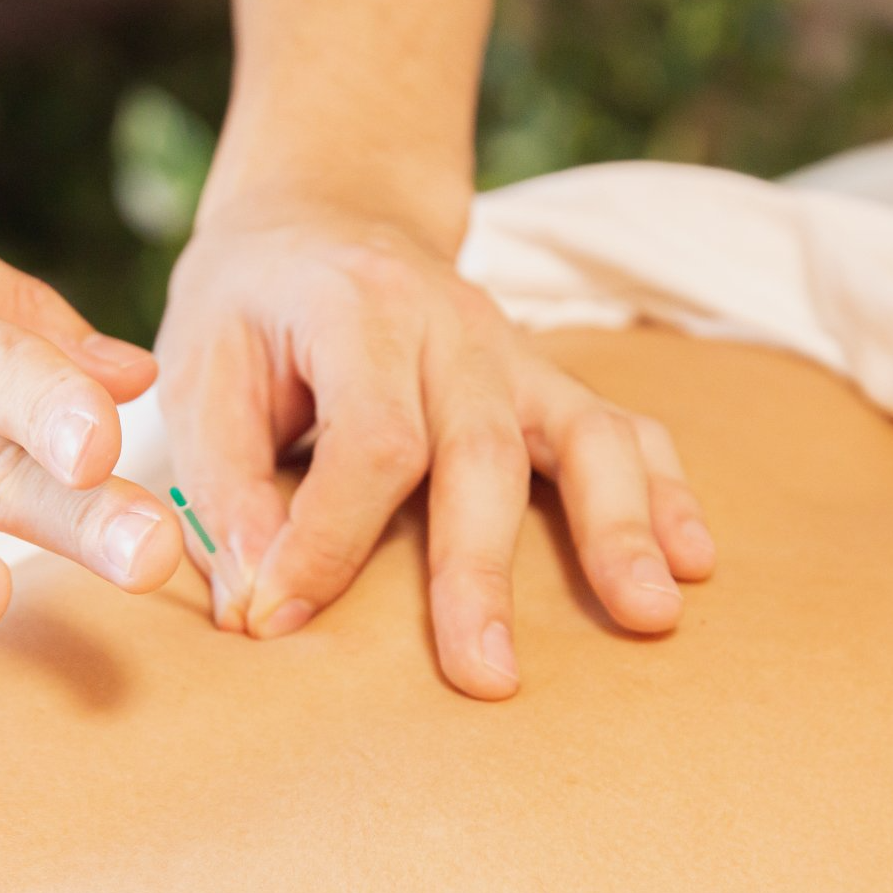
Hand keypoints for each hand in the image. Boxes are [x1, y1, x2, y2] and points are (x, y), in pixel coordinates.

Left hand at [155, 199, 714, 697]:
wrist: (321, 215)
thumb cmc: (249, 304)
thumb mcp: (200, 369)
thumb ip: (223, 485)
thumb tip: (256, 602)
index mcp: (357, 309)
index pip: (368, 439)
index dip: (328, 540)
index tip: (278, 619)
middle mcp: (451, 324)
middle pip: (482, 450)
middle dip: (481, 571)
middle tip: (486, 677)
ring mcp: (513, 349)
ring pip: (584, 433)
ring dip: (618, 528)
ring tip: (650, 616)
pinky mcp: (543, 377)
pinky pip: (622, 426)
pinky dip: (663, 490)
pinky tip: (692, 558)